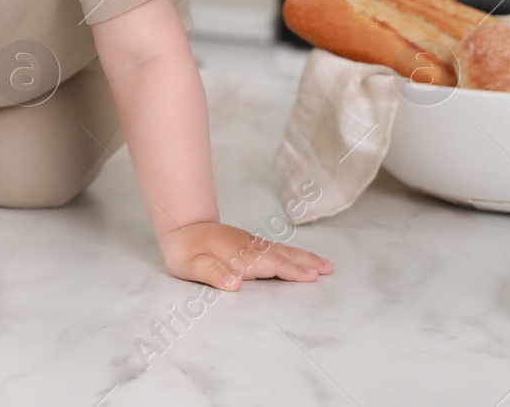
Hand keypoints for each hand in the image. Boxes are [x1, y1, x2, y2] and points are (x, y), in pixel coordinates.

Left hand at [158, 221, 332, 290]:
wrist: (180, 227)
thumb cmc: (184, 251)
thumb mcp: (190, 266)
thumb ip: (212, 273)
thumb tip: (235, 283)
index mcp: (238, 255)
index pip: (270, 264)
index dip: (290, 271)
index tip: (311, 276)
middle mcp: (248, 248)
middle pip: (282, 256)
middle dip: (306, 262)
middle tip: (329, 269)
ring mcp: (251, 244)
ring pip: (281, 251)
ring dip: (303, 257)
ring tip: (325, 265)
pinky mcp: (250, 244)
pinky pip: (276, 249)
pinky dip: (292, 254)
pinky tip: (301, 259)